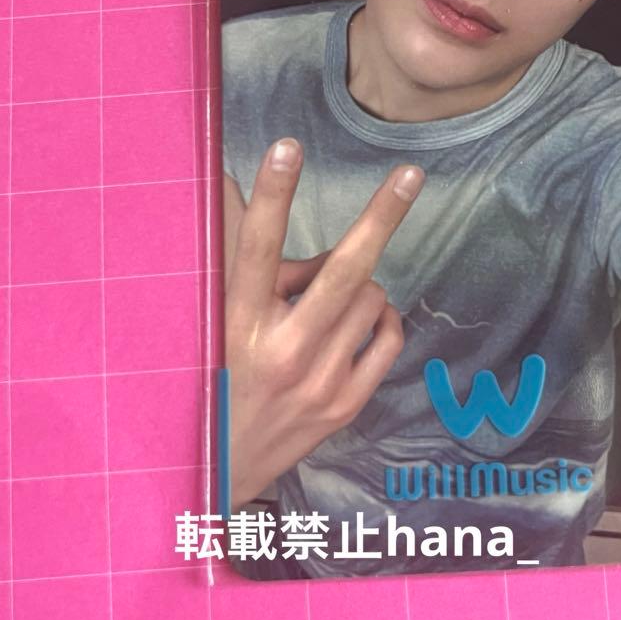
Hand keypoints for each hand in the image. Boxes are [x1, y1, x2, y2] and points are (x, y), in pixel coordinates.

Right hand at [225, 137, 423, 507]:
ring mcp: (320, 381)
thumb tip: (241, 187)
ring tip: (320, 304)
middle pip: (343, 271)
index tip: (287, 146)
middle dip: (381, 216)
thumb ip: (233, 259)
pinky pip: (387, 334)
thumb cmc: (210, 381)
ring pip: (369, 296)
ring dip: (355, 284)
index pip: (255, 248)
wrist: (217, 473)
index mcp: (235, 324)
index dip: (272, 196)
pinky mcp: (347, 404)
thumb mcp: (209, 321)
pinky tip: (355, 321)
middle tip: (411, 174)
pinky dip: (379, 315)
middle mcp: (281, 352)